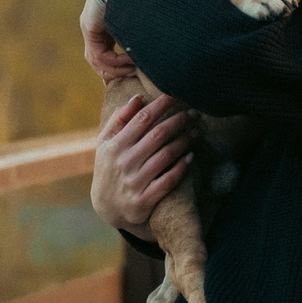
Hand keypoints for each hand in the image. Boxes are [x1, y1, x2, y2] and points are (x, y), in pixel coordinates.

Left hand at [79, 0, 143, 80]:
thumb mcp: (140, 16)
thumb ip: (140, 30)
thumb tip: (158, 38)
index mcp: (105, 22)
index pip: (104, 50)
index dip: (115, 65)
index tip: (129, 72)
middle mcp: (94, 25)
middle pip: (98, 58)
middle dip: (113, 71)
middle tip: (129, 77)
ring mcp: (90, 26)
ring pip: (97, 60)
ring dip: (116, 69)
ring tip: (134, 69)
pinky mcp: (89, 27)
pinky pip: (99, 55)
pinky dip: (115, 62)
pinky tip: (130, 61)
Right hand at [92, 93, 193, 234]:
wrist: (105, 206)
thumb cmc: (109, 166)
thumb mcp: (105, 142)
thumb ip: (119, 119)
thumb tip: (138, 98)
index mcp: (115, 145)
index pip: (142, 119)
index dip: (161, 105)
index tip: (176, 95)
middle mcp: (124, 162)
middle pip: (158, 135)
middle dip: (178, 120)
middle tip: (194, 113)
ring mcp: (134, 182)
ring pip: (166, 156)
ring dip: (184, 141)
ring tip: (196, 132)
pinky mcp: (143, 200)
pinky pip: (167, 181)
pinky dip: (181, 168)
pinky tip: (191, 156)